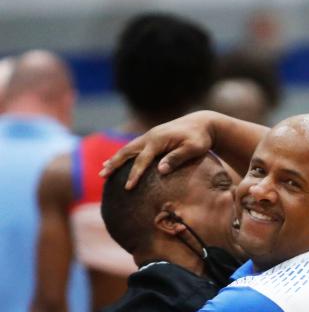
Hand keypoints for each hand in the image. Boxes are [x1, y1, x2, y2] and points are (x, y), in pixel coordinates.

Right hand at [98, 111, 217, 188]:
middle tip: (102, 176)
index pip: (142, 160)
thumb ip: (176, 158)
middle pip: (127, 152)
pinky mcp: (152, 138)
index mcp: (158, 140)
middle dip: (114, 164)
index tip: (127, 187)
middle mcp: (150, 137)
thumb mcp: (193, 149)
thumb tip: (160, 170)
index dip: (134, 174)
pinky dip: (123, 155)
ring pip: (127, 149)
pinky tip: (116, 161)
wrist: (202, 123)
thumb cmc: (200, 139)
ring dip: (114, 159)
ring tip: (103, 171)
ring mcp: (149, 136)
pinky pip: (134, 148)